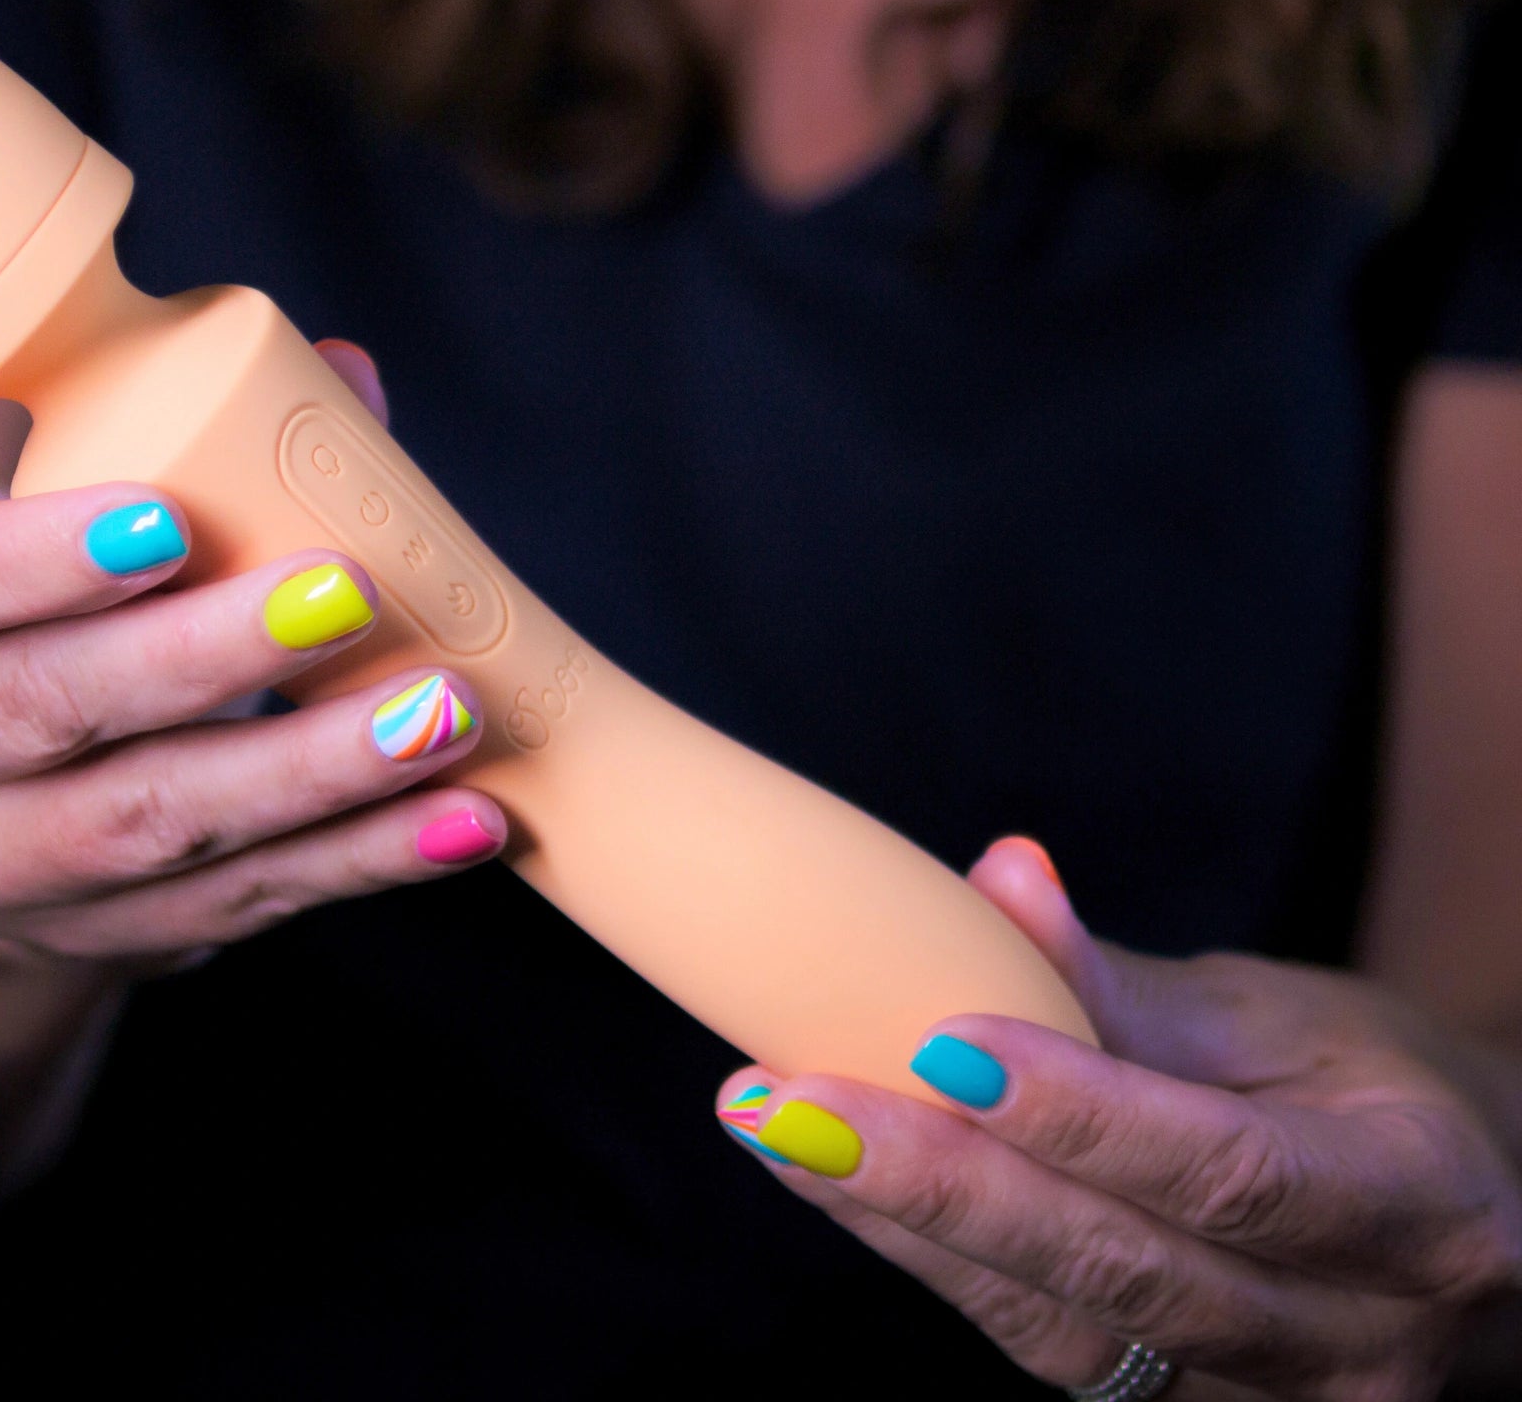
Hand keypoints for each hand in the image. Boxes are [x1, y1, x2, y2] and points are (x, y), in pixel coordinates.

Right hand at [0, 340, 502, 971]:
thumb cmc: (24, 587)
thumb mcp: (45, 498)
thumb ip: (182, 427)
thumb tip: (346, 382)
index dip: (36, 559)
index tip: (173, 522)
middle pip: (41, 710)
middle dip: (209, 658)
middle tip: (348, 597)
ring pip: (146, 827)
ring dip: (310, 772)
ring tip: (440, 712)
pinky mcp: (84, 939)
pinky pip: (231, 903)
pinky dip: (358, 858)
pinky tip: (461, 816)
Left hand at [715, 838, 1521, 1399]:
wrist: (1467, 1226)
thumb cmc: (1367, 1093)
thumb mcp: (1283, 1015)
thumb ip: (1126, 981)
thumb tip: (998, 875)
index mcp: (1413, 1204)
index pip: (1230, 1171)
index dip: (1082, 1113)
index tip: (937, 1044)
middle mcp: (1359, 1336)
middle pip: (1128, 1274)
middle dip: (941, 1185)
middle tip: (786, 1099)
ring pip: (1069, 1336)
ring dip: (907, 1230)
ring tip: (776, 1129)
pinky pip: (1053, 1357)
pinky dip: (938, 1267)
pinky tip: (840, 1185)